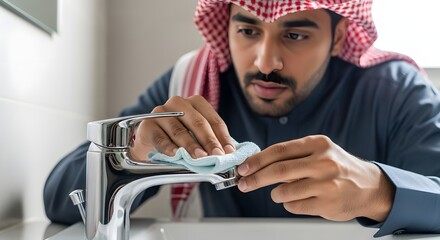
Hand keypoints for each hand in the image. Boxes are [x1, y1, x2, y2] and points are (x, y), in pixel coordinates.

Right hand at [130, 96, 234, 160]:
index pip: (213, 119)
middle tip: (217, 155)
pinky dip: (169, 147)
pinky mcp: (148, 125)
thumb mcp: (195, 138)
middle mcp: (178, 103)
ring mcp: (161, 112)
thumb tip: (229, 154)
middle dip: (210, 141)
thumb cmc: (177, 141)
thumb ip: (209, 142)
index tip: (230, 152)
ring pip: (180, 130)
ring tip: (201, 157)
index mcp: (195, 103)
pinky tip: (176, 155)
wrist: (149, 146)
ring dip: (191, 145)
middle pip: (198, 122)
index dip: (223, 137)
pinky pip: (161, 138)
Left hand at [236, 135, 394, 221]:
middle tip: (244, 184)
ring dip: (276, 194)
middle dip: (255, 178)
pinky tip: (300, 199)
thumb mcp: (319, 152)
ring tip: (282, 192)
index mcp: (318, 144)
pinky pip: (294, 206)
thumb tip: (256, 164)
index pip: (279, 150)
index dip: (257, 160)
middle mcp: (323, 162)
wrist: (369, 187)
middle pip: (278, 170)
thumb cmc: (338, 168)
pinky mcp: (328, 203)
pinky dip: (289, 204)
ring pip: (284, 191)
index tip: (243, 168)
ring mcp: (327, 184)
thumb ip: (292, 157)